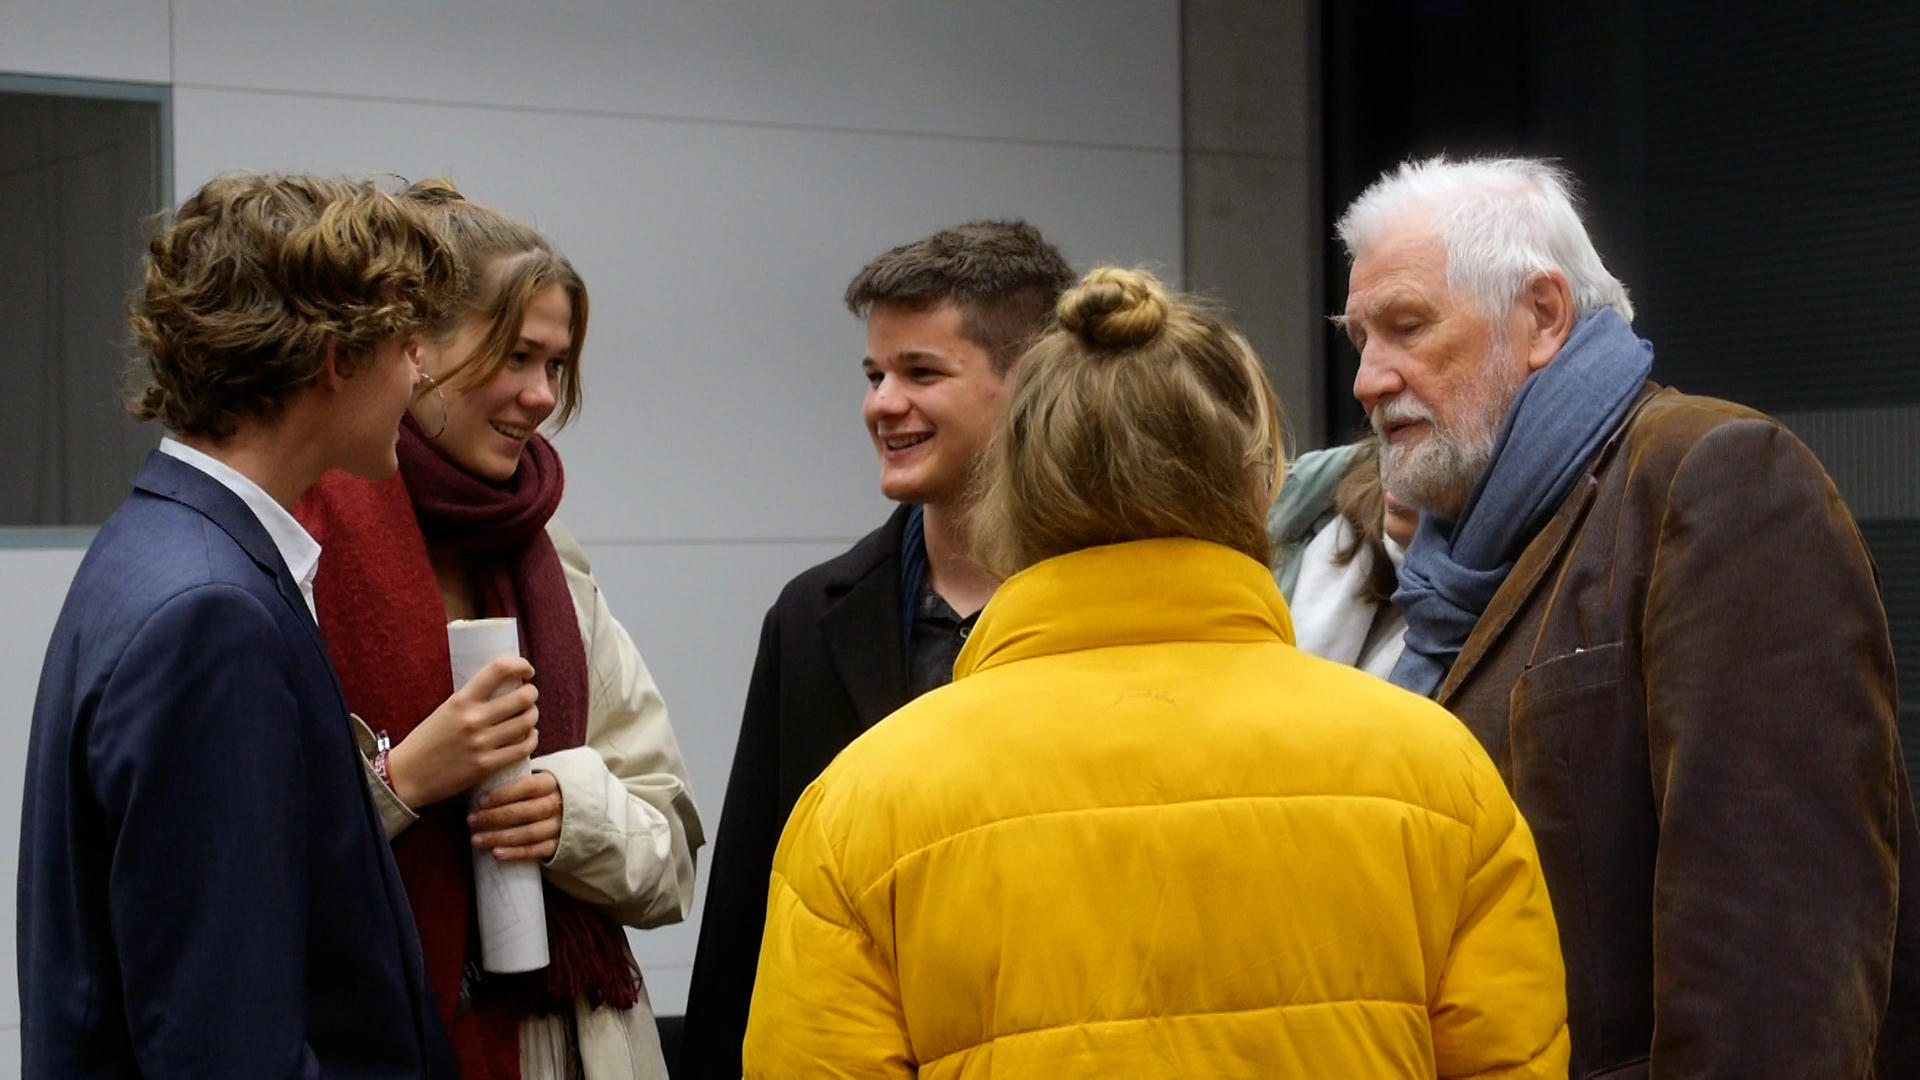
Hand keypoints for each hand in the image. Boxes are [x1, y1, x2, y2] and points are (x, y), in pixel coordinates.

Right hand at [387, 656, 538, 808]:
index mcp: (461, 700)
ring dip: (533, 715)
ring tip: (528, 715)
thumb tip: (504, 687)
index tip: (526, 669)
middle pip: (522, 697)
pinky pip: (523, 749)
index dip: (520, 665)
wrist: (407, 776)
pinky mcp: (486, 765)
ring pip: (527, 722)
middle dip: (532, 693)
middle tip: (529, 694)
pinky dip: (531, 739)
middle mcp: (473, 719)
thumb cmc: (426, 740)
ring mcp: (481, 744)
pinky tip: (528, 736)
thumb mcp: (445, 710)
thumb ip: (471, 700)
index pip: (499, 669)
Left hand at [469, 770, 562, 861]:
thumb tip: (476, 777)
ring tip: (476, 840)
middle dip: (496, 817)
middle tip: (471, 820)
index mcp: (550, 783)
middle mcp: (557, 805)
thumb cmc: (535, 793)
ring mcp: (559, 826)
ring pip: (530, 834)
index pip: (528, 787)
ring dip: (500, 838)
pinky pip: (537, 851)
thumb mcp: (530, 779)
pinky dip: (516, 853)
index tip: (481, 801)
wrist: (565, 809)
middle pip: (527, 811)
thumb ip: (510, 778)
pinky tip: (496, 854)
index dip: (504, 794)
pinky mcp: (558, 845)